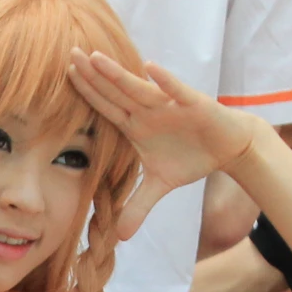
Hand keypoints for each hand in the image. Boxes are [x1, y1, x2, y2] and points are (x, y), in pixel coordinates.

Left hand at [65, 49, 265, 239]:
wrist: (228, 146)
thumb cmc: (191, 157)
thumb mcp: (159, 186)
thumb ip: (137, 207)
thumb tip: (120, 237)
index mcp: (136, 126)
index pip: (105, 107)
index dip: (86, 94)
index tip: (64, 77)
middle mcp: (148, 111)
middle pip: (114, 92)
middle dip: (92, 75)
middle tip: (69, 54)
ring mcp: (169, 105)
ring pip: (138, 88)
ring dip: (117, 74)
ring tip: (95, 58)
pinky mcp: (193, 104)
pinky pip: (176, 91)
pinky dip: (164, 81)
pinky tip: (149, 68)